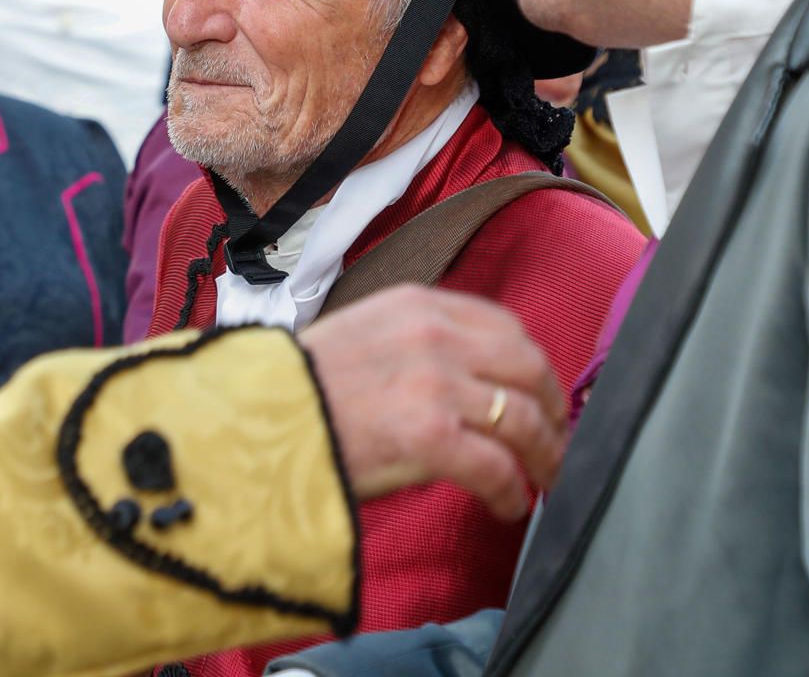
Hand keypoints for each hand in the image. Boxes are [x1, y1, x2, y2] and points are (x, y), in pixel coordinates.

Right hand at [300, 285, 568, 521]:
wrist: (254, 422)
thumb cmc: (297, 389)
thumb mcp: (362, 335)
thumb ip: (416, 344)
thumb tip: (464, 383)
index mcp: (416, 304)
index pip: (503, 325)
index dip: (531, 365)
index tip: (537, 392)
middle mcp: (435, 335)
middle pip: (528, 366)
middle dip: (552, 407)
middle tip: (554, 439)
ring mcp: (437, 384)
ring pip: (524, 418)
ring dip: (544, 453)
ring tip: (544, 478)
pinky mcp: (432, 437)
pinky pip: (498, 466)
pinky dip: (512, 490)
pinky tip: (509, 505)